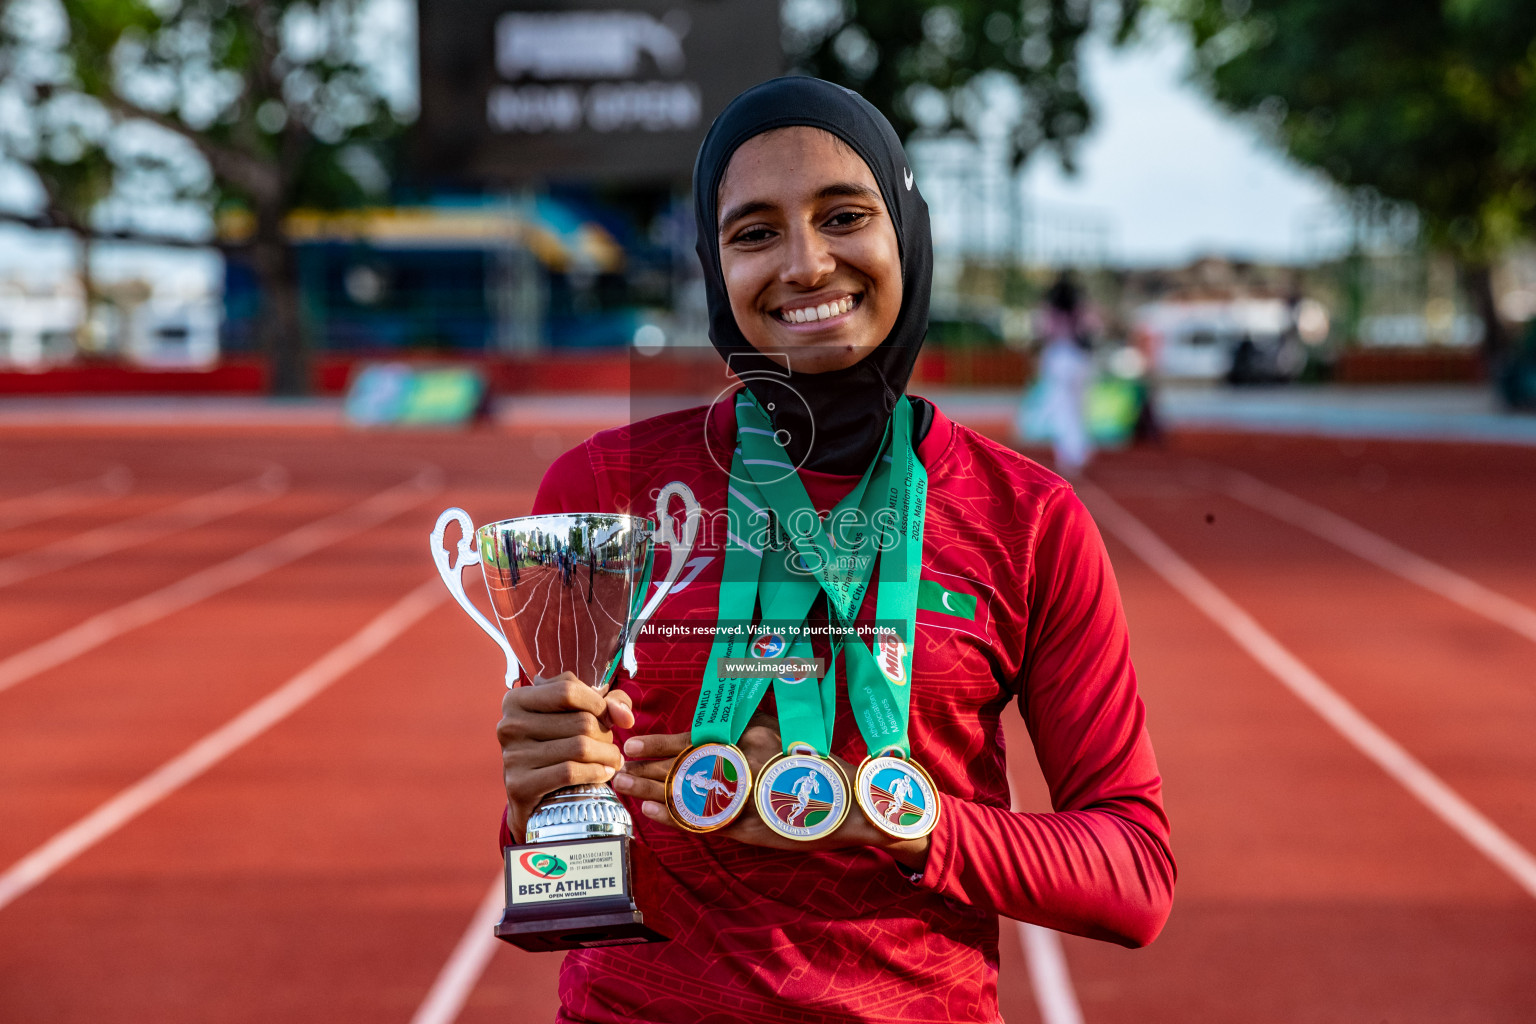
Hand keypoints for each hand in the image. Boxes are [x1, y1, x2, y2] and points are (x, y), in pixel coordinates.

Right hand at [496, 672, 634, 842]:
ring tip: (613, 760)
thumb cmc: (558, 748)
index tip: (613, 718)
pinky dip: (595, 773)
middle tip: (610, 745)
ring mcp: (513, 756)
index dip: (599, 703)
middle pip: (580, 721)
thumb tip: (624, 716)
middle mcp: (509, 725)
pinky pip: (570, 773)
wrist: (532, 800)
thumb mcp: (576, 714)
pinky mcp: (520, 786)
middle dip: (606, 734)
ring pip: (580, 747)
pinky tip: (604, 773)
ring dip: (607, 755)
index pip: (568, 690)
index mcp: (518, 700)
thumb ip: (607, 702)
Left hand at [613, 712, 930, 868]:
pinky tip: (653, 812)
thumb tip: (720, 704)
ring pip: (689, 792)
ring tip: (624, 788)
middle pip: (684, 765)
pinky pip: (706, 819)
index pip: (695, 739)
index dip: (660, 743)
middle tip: (616, 767)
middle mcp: (744, 763)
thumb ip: (748, 719)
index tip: (632, 743)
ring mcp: (745, 796)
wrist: (849, 801)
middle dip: (647, 767)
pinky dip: (677, 815)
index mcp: (749, 737)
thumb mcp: (781, 728)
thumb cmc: (811, 761)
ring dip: (653, 789)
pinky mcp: (751, 825)